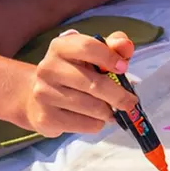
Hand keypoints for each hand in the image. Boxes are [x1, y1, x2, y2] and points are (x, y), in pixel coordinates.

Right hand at [23, 30, 137, 136]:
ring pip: (92, 107)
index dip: (110, 58)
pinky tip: (95, 118)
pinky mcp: (46, 118)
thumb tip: (126, 46)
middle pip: (94, 84)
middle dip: (119, 96)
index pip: (88, 47)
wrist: (39, 97)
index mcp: (60, 47)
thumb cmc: (74, 72)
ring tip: (110, 110)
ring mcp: (43, 94)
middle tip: (130, 102)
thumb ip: (113, 47)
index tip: (123, 68)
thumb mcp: (92, 55)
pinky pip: (84, 124)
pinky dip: (97, 123)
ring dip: (108, 111)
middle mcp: (48, 68)